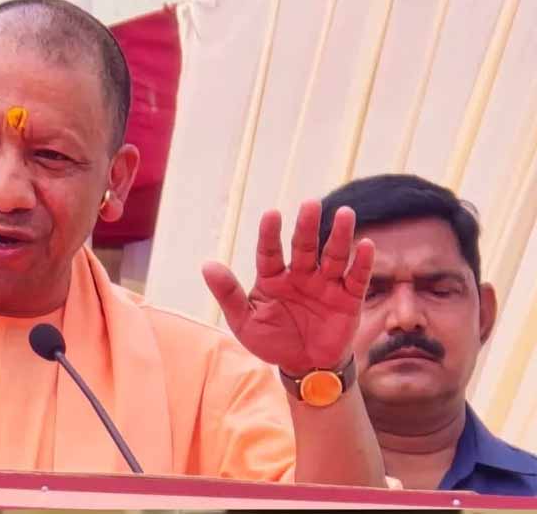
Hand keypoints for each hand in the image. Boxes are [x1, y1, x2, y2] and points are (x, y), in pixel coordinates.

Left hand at [202, 200, 373, 374]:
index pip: (269, 252)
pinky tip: (365, 244)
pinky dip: (362, 262)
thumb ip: (228, 293)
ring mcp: (325, 285)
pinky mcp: (348, 299)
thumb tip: (206, 265)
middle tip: (310, 204)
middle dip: (307, 226)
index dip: (270, 234)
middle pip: (304, 247)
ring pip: (333, 256)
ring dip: (339, 235)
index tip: (272, 214)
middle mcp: (300, 275)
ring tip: (344, 213)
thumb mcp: (244, 321)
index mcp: (273, 277)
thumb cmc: (271, 340)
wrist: (303, 367)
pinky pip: (356, 278)